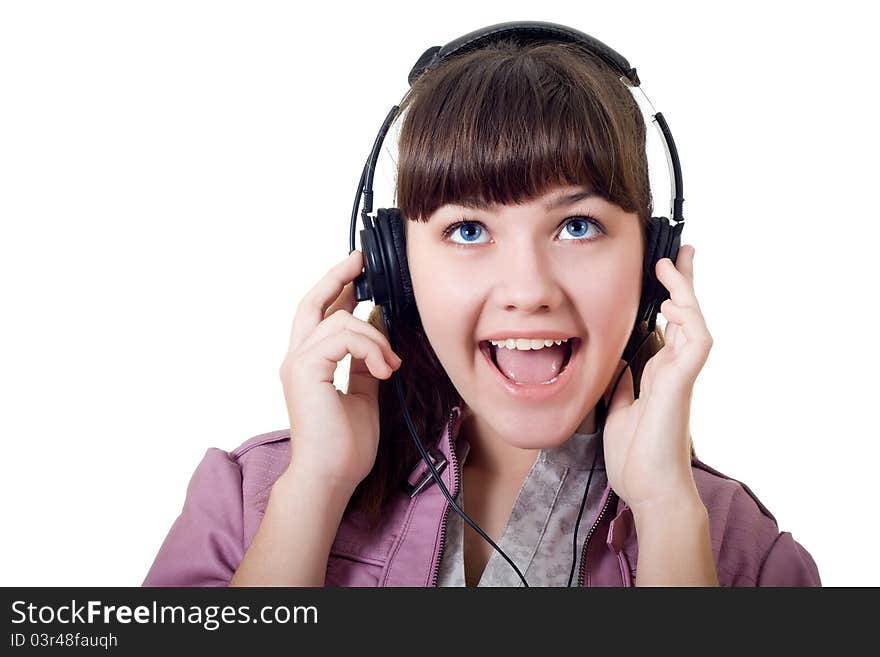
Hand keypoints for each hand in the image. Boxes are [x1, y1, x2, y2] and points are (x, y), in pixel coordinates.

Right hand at [279, 249, 401, 490]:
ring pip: (337, 319)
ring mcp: (298, 363)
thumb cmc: (344, 444)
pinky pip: (341, 336)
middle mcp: (297, 358)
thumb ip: (364, 361)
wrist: (331, 476)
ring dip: (373, 336)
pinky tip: (383, 368)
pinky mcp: (306, 370)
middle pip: (311, 303)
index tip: (359, 271)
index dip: (338, 289)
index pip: (320, 314)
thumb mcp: (364, 392)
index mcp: (310, 363)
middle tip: (360, 260)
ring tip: (389, 364)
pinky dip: (369, 347)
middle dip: (336, 277)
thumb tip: (376, 332)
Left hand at [601, 244, 711, 514]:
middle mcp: (674, 369)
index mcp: (658, 373)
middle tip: (682, 251)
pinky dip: (687, 321)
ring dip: (685, 293)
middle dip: (684, 282)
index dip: (668, 297)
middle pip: (686, 315)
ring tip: (670, 266)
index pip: (667, 326)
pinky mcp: (682, 385)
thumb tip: (618, 362)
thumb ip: (623, 383)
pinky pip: (696, 345)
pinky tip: (673, 306)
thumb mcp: (618, 409)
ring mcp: (681, 376)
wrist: (648, 491)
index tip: (661, 270)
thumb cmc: (636, 457)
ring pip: (695, 323)